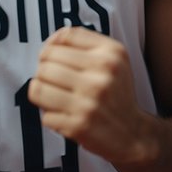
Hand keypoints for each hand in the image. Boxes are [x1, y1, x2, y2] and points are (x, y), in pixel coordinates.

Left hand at [28, 26, 155, 164]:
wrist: (135, 134)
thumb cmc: (116, 93)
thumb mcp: (114, 58)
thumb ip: (82, 41)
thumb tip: (51, 40)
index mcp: (111, 55)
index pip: (63, 38)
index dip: (53, 48)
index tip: (57, 59)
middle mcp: (102, 77)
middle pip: (45, 63)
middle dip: (46, 73)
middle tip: (58, 83)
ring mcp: (89, 103)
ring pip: (37, 87)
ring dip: (43, 94)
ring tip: (58, 98)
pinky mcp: (78, 126)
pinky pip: (44, 115)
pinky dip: (52, 117)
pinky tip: (68, 116)